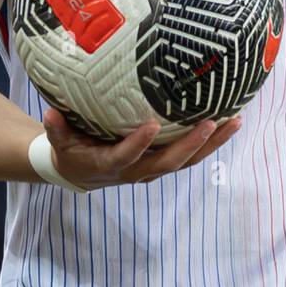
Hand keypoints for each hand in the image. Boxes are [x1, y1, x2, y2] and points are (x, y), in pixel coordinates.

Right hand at [42, 108, 242, 191]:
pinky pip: (191, 154)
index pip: (125, 157)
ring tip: (234, 122)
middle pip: (168, 162)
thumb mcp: (58, 142)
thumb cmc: (70, 152)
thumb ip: (57, 129)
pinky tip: (230, 122)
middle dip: (191, 144)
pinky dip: (211, 142)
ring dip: (211, 143)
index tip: (151, 125)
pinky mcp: (164, 161)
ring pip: (187, 160)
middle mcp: (137, 171)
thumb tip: (51, 113)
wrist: (81, 172)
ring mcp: (153, 168)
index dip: (138, 144)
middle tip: (211, 122)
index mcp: (110, 164)